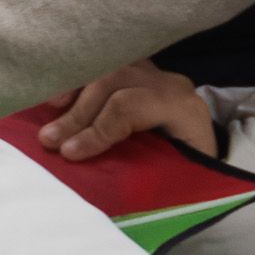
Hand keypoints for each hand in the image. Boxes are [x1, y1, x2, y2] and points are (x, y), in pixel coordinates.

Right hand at [39, 61, 212, 161]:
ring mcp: (153, 73)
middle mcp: (168, 84)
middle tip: (48, 140)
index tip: (70, 154)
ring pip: (106, 68)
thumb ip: (145, 178)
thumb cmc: (191, 172)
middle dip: (77, 114)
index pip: (130, 106)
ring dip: (74, 92)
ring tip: (49, 113)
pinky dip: (78, 80)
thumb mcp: (177, 178)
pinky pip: (104, 66)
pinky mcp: (138, 72)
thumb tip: (99, 188)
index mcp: (182, 109)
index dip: (97, 129)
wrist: (205, 151)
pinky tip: (59, 98)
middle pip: (113, 82)